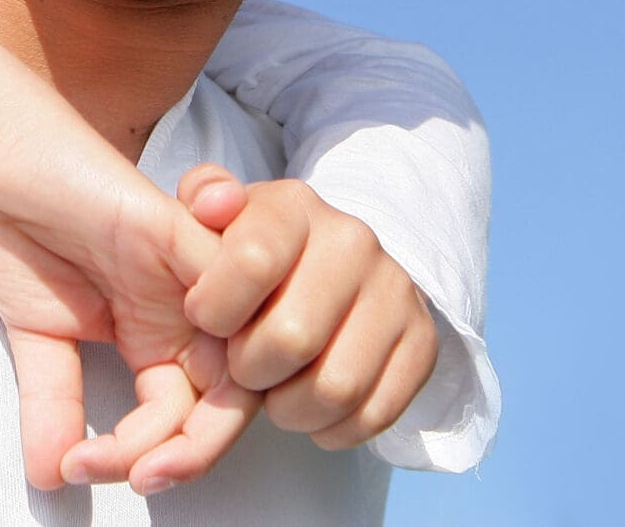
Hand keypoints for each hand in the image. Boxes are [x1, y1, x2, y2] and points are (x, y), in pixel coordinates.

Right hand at [0, 108, 261, 492]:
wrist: (2, 153)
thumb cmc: (25, 232)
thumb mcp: (38, 337)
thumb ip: (53, 401)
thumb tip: (50, 479)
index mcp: (162, 338)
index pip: (191, 417)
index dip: (157, 459)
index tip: (86, 471)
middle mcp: (189, 311)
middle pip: (228, 400)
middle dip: (189, 454)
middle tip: (136, 478)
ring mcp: (192, 272)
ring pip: (236, 358)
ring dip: (191, 421)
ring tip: (127, 451)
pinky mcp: (181, 229)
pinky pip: (228, 280)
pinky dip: (209, 329)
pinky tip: (147, 367)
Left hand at [170, 167, 440, 452]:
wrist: (334, 264)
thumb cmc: (258, 252)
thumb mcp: (217, 218)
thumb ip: (202, 195)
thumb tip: (216, 203)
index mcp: (295, 207)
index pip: (252, 261)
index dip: (215, 309)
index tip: (209, 317)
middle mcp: (354, 242)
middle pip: (292, 338)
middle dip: (250, 370)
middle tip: (244, 363)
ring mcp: (395, 291)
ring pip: (336, 388)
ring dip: (291, 409)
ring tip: (277, 389)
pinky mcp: (423, 341)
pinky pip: (375, 415)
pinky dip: (334, 428)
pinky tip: (314, 404)